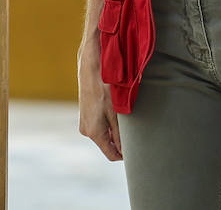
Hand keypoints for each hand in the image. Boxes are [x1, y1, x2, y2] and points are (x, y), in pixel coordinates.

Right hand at [77, 40, 121, 160]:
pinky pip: (99, 124)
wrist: (91, 65)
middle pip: (108, 144)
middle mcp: (86, 130)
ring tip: (123, 115)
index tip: (137, 147)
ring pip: (104, 133)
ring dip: (115, 129)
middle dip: (120, 140)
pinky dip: (109, 121)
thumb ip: (120, 135)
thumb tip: (125, 151)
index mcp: (93, 132)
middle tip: (133, 129)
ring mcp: (84, 121)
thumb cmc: (104, 87)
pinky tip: (114, 109)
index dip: (125, 154)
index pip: (112, 154)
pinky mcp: (85, 113)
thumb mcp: (116, 112)